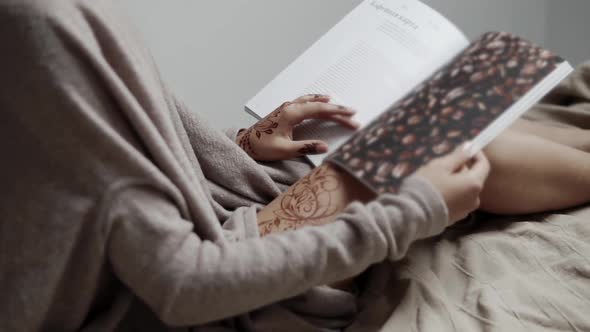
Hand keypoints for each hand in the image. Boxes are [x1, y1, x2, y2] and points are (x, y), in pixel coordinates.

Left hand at [237, 94, 359, 160]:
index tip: (351, 114)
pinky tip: (321, 102)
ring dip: (327, 104)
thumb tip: (325, 147)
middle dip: (337, 111)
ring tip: (341, 106)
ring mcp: (287, 107)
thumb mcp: (284, 150)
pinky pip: (305, 102)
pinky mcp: (285, 111)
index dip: (337, 112)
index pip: (320, 110)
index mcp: (291, 114)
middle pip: (319, 105)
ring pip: (312, 102)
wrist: (245, 143)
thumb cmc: (262, 147)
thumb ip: (305, 147)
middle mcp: (290, 107)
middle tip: (353, 115)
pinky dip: (316, 101)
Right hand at [416, 147, 490, 224]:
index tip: (468, 148)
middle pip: (473, 178)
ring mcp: (466, 210)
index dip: (477, 154)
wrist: (414, 214)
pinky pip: (458, 201)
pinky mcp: (456, 218)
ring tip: (438, 179)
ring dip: (456, 182)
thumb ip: (458, 156)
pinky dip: (452, 194)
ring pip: (465, 190)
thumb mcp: (440, 166)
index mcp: (474, 183)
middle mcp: (475, 198)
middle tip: (444, 164)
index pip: (484, 165)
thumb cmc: (428, 186)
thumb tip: (469, 147)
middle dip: (462, 169)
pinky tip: (437, 192)